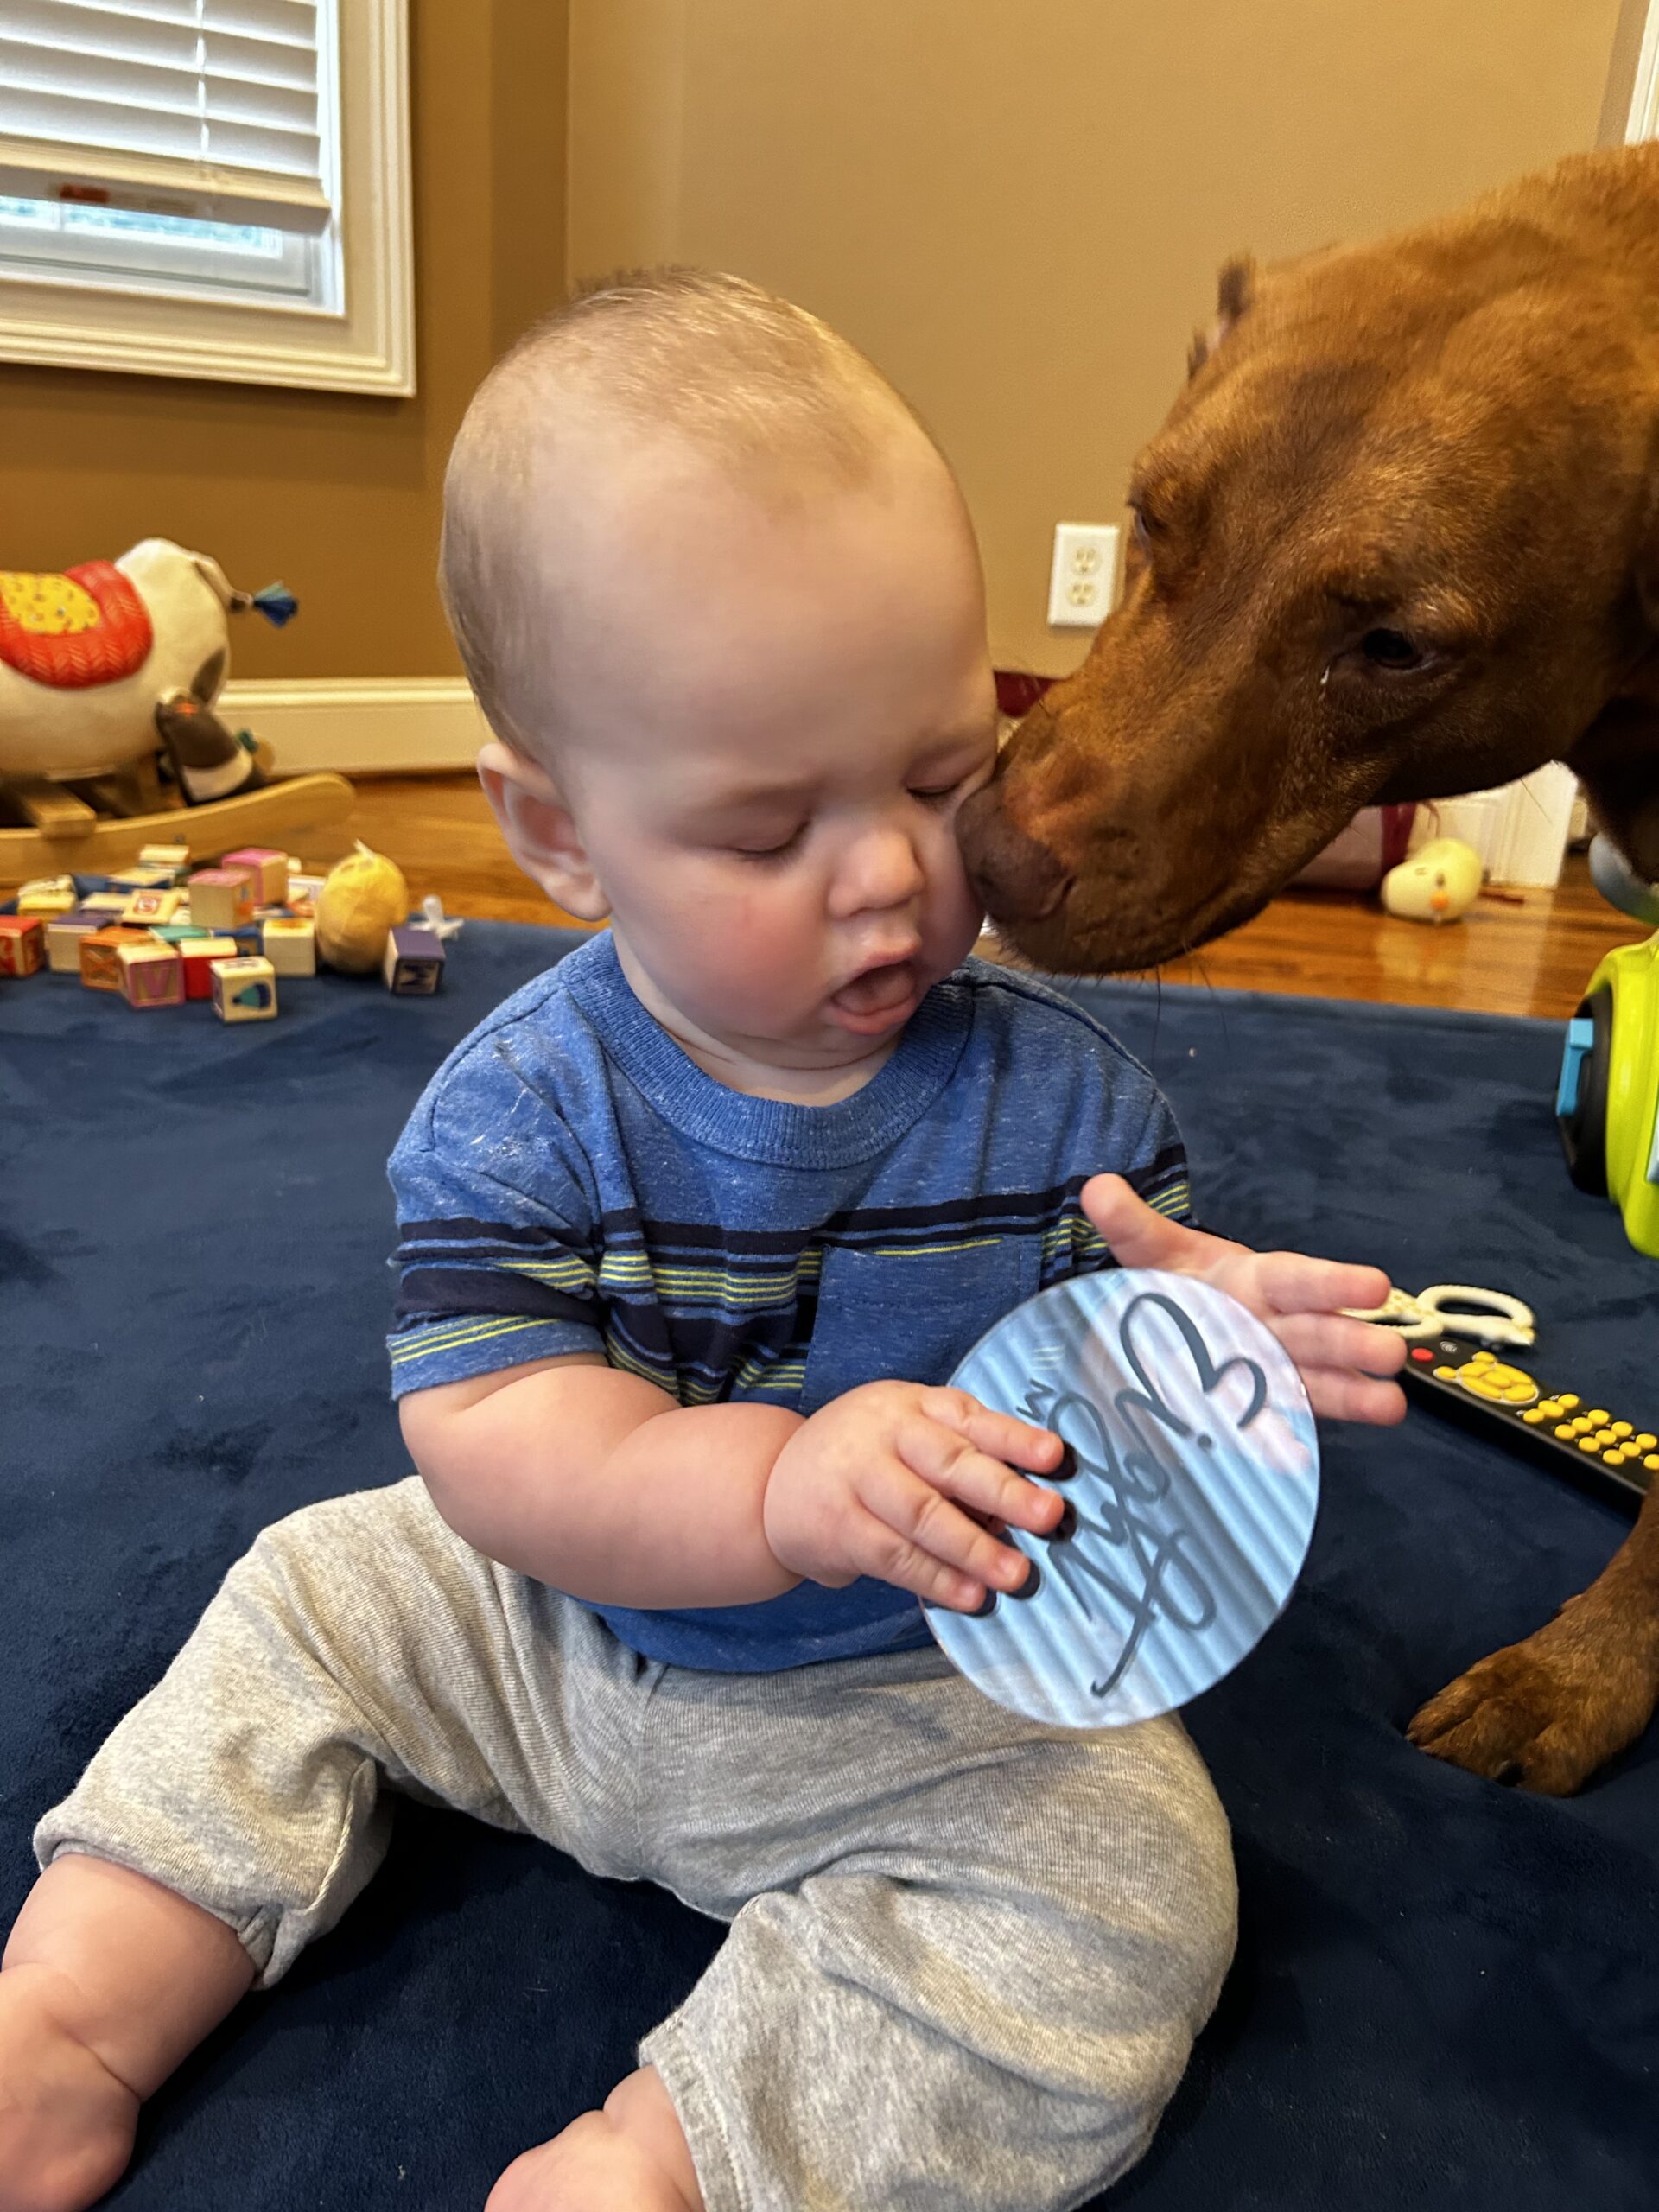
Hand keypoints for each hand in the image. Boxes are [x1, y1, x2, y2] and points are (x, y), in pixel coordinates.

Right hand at [763, 1381, 1065, 1611]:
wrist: (775, 1482)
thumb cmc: (867, 1459)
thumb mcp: (908, 1435)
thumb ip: (959, 1459)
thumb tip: (1023, 1510)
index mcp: (913, 1405)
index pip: (970, 1418)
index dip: (1014, 1437)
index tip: (1056, 1456)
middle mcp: (884, 1433)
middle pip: (948, 1462)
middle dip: (1004, 1490)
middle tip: (1049, 1516)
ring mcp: (856, 1477)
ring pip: (922, 1514)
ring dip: (973, 1548)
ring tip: (1016, 1574)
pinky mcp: (836, 1525)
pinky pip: (893, 1556)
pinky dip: (935, 1578)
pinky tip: (969, 1595)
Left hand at [1081, 1174, 1406, 1423]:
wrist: (1164, 1320)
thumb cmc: (1177, 1280)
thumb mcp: (1154, 1252)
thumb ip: (1131, 1224)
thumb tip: (1097, 1188)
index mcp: (1255, 1282)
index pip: (1299, 1279)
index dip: (1334, 1282)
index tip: (1376, 1285)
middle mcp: (1273, 1327)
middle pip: (1317, 1333)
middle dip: (1352, 1344)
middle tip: (1391, 1355)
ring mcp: (1270, 1370)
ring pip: (1315, 1381)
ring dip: (1350, 1394)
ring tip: (1390, 1406)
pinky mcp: (1252, 1407)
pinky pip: (1271, 1424)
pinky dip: (1281, 1441)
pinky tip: (1296, 1458)